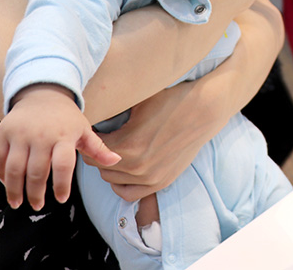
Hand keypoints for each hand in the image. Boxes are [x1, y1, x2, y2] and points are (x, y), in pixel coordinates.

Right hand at [0, 84, 120, 210]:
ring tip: (17, 202)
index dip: (62, 185)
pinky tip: (7, 183)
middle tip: (37, 205)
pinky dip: (0, 174)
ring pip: (14, 169)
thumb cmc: (66, 118)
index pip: (63, 165)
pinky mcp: (4, 132)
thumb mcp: (84, 129)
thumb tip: (116, 161)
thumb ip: (98, 148)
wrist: (43, 93)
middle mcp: (41, 135)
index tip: (61, 199)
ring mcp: (21, 133)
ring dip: (15, 190)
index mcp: (64, 136)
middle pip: (36, 172)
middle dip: (36, 194)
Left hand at [86, 80, 221, 200]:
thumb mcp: (136, 102)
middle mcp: (137, 167)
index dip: (89, 140)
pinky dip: (121, 183)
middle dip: (97, 153)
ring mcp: (150, 178)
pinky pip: (129, 193)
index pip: (92, 152)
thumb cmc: (170, 100)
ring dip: (108, 167)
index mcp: (128, 145)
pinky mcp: (161, 182)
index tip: (91, 131)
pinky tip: (123, 169)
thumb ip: (111, 113)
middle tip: (101, 139)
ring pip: (111, 181)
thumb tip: (89, 112)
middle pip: (99, 167)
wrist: (204, 110)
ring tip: (112, 151)